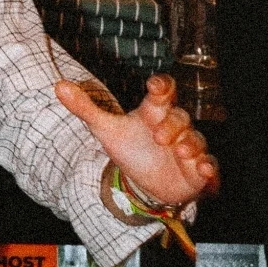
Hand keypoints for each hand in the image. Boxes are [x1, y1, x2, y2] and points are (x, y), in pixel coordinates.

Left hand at [55, 74, 215, 207]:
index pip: (163, 92)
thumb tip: (58, 86)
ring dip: (190, 144)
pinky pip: (209, 165)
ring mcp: (189, 147)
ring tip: (179, 151)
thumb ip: (84, 107)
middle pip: (179, 117)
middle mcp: (174, 126)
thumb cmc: (129, 148)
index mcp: (154, 112)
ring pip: (195, 140)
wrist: (142, 181)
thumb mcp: (105, 128)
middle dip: (171, 124)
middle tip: (158, 135)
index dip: (162, 87)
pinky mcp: (198, 169)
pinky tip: (204, 170)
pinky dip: (209, 167)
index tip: (156, 86)